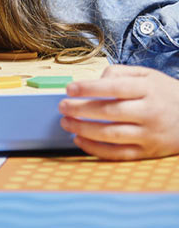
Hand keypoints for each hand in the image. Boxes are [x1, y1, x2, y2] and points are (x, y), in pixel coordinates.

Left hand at [59, 64, 178, 159]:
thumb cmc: (165, 94)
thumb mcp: (148, 76)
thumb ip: (121, 73)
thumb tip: (96, 79)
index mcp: (149, 90)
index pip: (115, 87)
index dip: (89, 88)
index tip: (69, 88)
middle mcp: (151, 112)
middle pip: (110, 112)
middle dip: (81, 109)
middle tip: (62, 106)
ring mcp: (150, 134)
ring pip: (112, 134)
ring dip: (84, 129)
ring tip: (65, 122)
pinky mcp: (148, 152)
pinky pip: (118, 154)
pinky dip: (96, 149)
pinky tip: (79, 140)